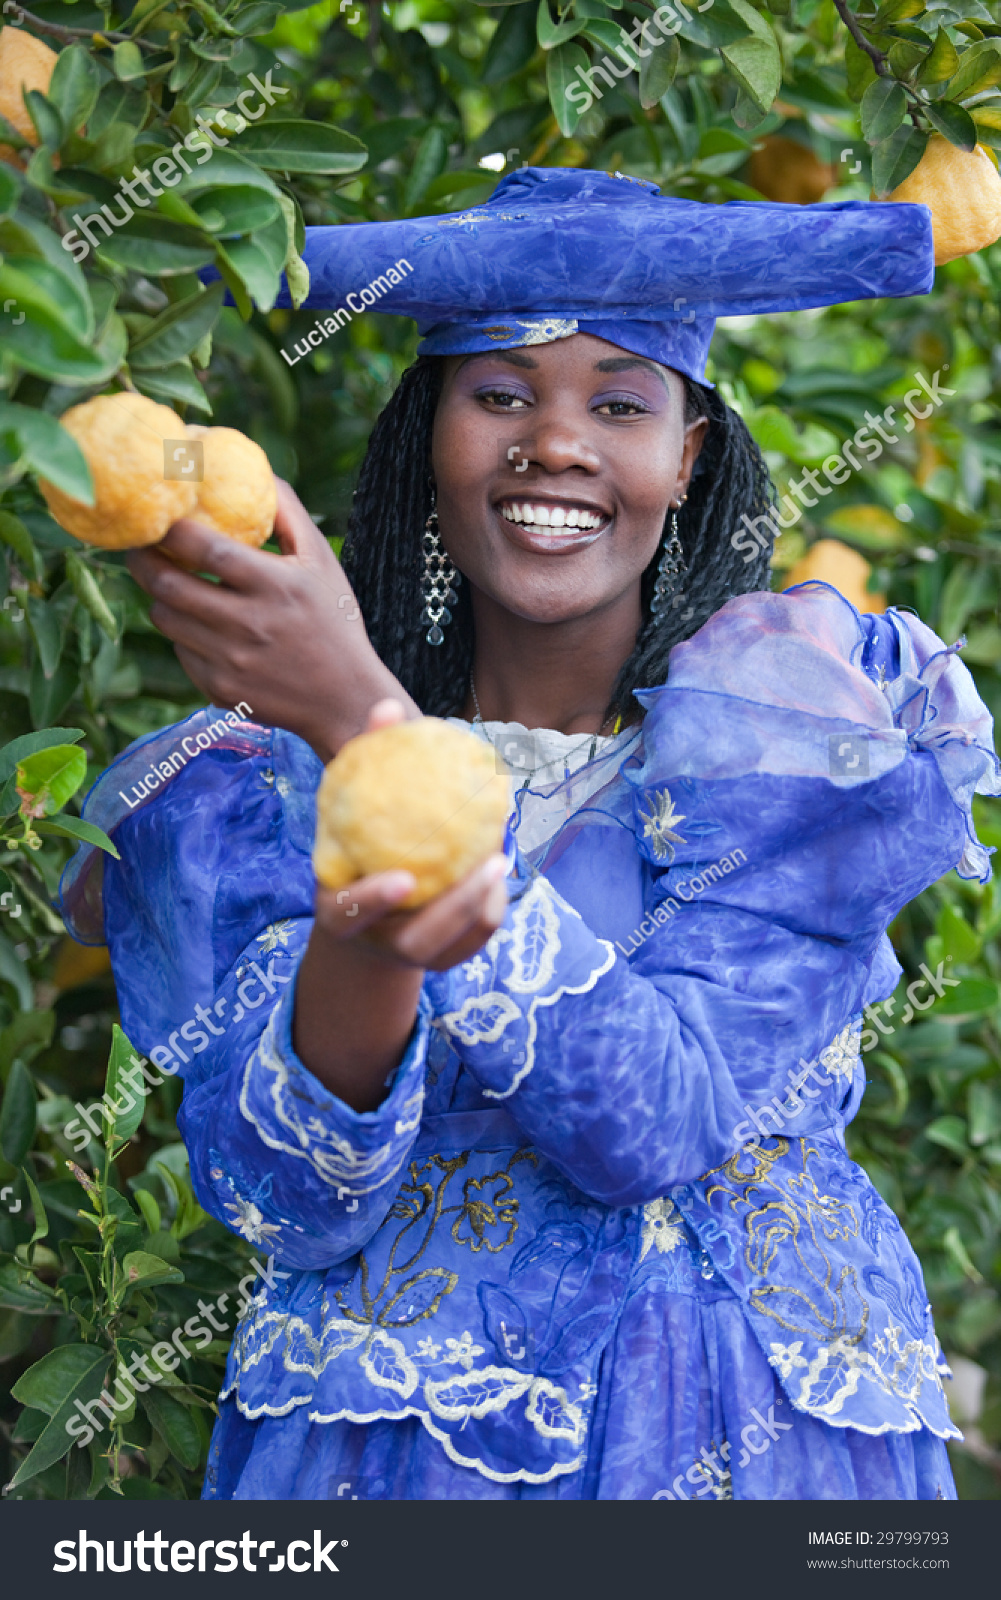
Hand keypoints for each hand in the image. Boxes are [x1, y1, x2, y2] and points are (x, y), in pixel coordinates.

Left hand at [126, 480, 417, 761]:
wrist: (345, 699)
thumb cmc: (334, 620)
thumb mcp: (321, 560)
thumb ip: (286, 513)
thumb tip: (253, 468)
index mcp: (274, 585)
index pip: (202, 548)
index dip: (169, 529)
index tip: (157, 517)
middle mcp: (248, 624)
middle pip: (168, 585)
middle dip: (143, 560)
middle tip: (140, 547)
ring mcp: (230, 660)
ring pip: (166, 619)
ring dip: (160, 597)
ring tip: (169, 584)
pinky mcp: (218, 688)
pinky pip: (180, 651)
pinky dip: (183, 634)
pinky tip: (200, 626)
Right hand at [293, 700, 509, 1108]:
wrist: (363, 921)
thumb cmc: (354, 849)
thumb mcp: (347, 814)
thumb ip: (364, 767)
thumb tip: (389, 709)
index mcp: (339, 913)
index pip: (350, 912)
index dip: (374, 900)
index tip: (403, 879)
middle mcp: (375, 942)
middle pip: (419, 941)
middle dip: (457, 909)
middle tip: (489, 864)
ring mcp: (410, 958)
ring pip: (454, 946)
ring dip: (482, 907)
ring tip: (502, 860)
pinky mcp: (441, 962)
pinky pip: (474, 940)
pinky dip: (490, 908)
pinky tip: (500, 870)